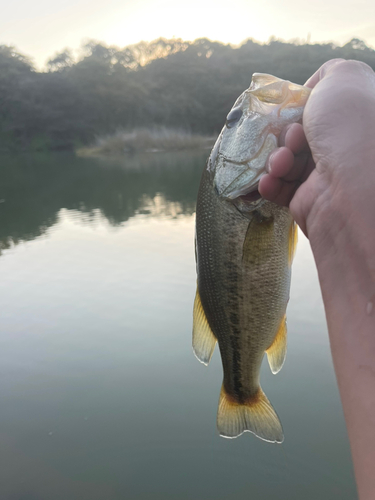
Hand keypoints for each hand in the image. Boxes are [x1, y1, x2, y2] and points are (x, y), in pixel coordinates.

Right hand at [259, 59, 374, 238]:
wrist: (350, 186)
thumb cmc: (348, 126)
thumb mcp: (343, 77)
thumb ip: (330, 72)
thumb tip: (315, 88)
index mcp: (353, 120)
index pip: (318, 110)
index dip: (301, 107)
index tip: (293, 110)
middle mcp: (342, 148)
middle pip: (297, 135)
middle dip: (285, 134)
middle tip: (292, 138)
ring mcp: (324, 177)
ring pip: (284, 161)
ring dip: (275, 159)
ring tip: (281, 163)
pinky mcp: (306, 202)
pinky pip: (278, 188)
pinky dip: (269, 183)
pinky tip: (268, 181)